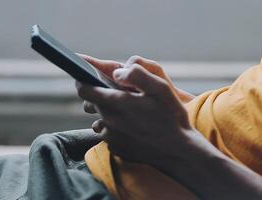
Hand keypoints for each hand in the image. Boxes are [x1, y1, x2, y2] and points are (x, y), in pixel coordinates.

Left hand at [76, 62, 193, 162]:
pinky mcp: (117, 149)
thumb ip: (137, 75)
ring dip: (106, 115)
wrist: (179, 151)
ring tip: (127, 113)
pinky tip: (132, 128)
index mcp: (115, 103)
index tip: (88, 76)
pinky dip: (114, 130)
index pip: (84, 89)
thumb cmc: (171, 117)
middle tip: (117, 94)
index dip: (83, 80)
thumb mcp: (160, 88)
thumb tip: (117, 72)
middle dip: (98, 96)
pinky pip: (108, 136)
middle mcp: (108, 121)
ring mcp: (111, 138)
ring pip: (98, 122)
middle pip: (91, 105)